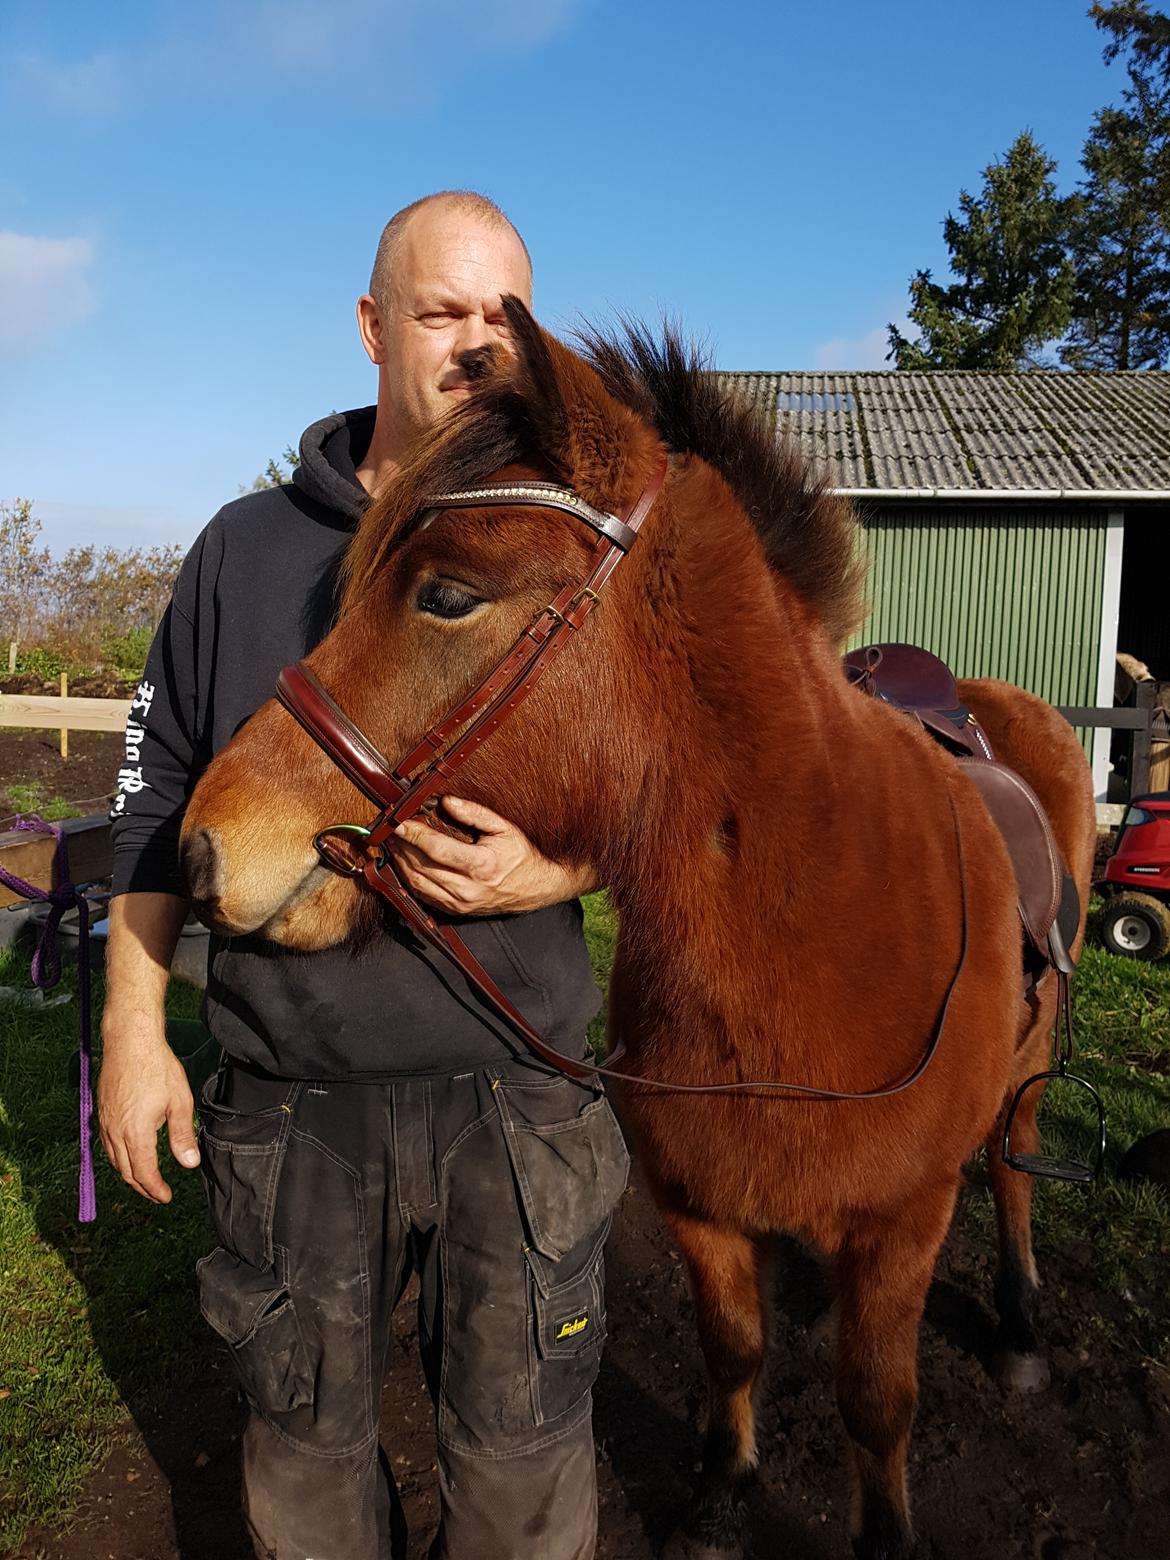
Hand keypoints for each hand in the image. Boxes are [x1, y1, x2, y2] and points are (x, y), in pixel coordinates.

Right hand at [98, 1019, 199, 1204]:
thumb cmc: (157, 1067)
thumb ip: (182, 1135)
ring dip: (129, 1173)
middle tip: (158, 1194)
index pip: (143, 1173)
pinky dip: (119, 1157)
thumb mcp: (179, 1101)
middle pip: (126, 1171)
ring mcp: (105, 1122)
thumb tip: (189, 1164)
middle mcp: (115, 1132)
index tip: (165, 1197)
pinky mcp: (101, 1112)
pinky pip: (107, 1144)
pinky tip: (130, 1153)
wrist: (130, 1042)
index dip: (155, 1189)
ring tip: (146, 1178)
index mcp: (136, 1133)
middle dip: (142, 1186)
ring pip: (114, 1159)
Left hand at [386, 796, 596, 915]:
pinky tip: (405, 864)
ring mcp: (461, 903)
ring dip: (401, 863)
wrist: (538, 888)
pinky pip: (424, 896)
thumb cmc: (522, 855)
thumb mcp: (504, 828)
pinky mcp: (457, 910)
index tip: (399, 822)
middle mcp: (468, 888)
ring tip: (395, 844)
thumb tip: (446, 802)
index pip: (436, 849)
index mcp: (481, 865)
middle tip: (391, 830)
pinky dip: (409, 879)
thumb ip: (475, 813)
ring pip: (417, 883)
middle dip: (402, 847)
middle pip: (421, 867)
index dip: (414, 834)